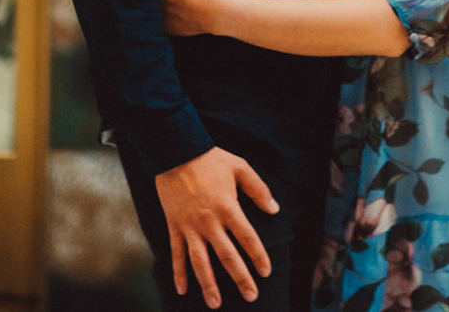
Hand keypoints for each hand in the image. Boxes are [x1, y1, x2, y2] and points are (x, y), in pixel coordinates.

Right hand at [154, 146, 278, 307]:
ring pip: (200, 262)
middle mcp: (209, 222)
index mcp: (228, 208)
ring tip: (215, 304)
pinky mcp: (174, 226)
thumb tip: (275, 209)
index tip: (265, 272)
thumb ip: (259, 189)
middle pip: (227, 256)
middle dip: (240, 278)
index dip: (258, 256)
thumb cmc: (210, 159)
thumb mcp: (240, 167)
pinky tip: (183, 289)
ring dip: (208, 284)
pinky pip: (176, 254)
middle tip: (251, 296)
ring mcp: (190, 227)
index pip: (247, 238)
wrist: (175, 152)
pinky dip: (178, 272)